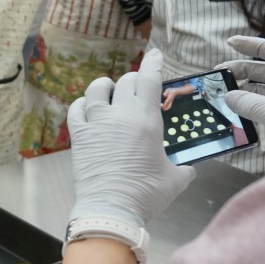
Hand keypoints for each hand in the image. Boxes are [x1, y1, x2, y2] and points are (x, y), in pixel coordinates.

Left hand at [68, 49, 195, 227]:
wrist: (112, 208)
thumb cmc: (146, 194)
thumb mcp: (175, 180)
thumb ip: (183, 169)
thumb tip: (188, 169)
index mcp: (147, 120)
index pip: (150, 80)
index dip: (153, 64)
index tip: (155, 55)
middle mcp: (121, 114)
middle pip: (126, 82)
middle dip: (134, 81)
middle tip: (138, 87)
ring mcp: (97, 123)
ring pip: (97, 89)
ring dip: (105, 86)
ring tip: (109, 90)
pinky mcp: (79, 136)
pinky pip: (76, 109)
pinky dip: (81, 105)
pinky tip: (86, 108)